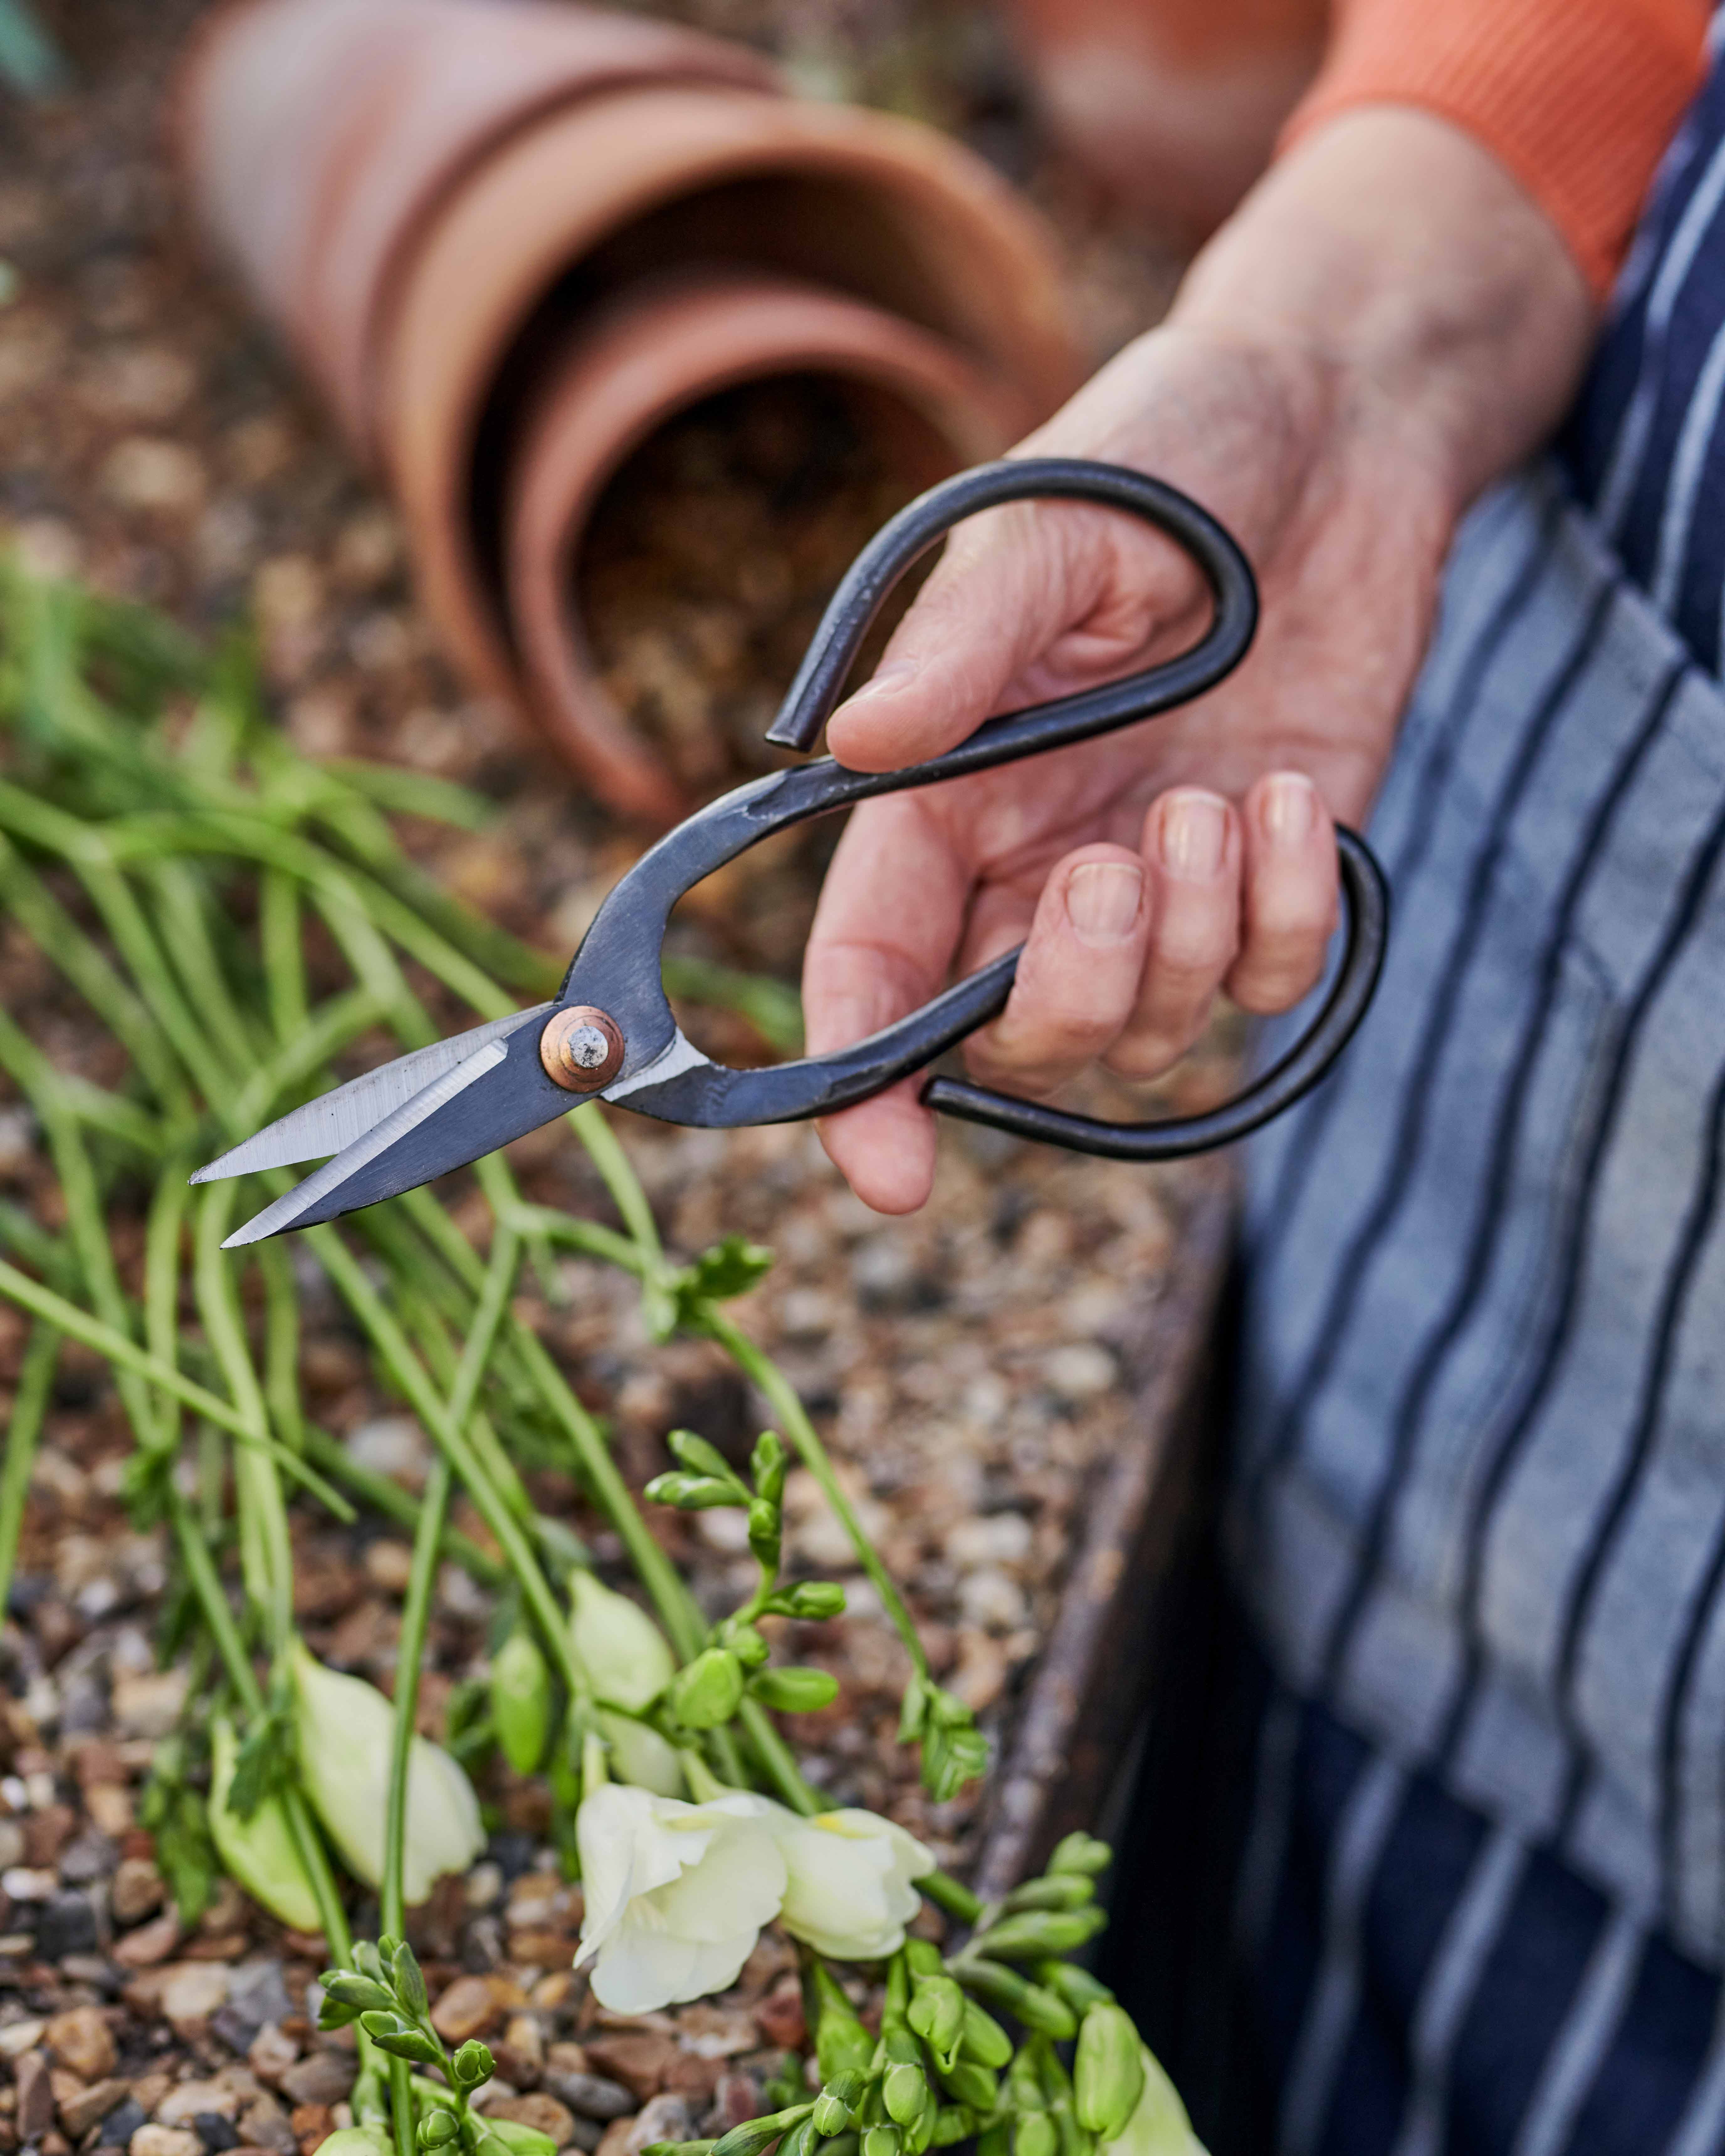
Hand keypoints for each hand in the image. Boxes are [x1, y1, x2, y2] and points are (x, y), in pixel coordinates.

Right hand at [802, 108, 1592, 1211]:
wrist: (1337, 431)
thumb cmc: (1169, 459)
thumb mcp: (1048, 532)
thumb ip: (957, 652)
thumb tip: (850, 745)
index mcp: (944, 796)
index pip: (872, 971)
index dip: (860, 1086)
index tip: (887, 1177)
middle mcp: (1034, 861)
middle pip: (1013, 1038)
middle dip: (1067, 994)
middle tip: (1116, 866)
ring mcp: (1155, 884)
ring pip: (1146, 1033)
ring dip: (1186, 942)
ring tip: (1216, 801)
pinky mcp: (1269, 881)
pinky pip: (1268, 986)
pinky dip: (1288, 917)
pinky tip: (1294, 801)